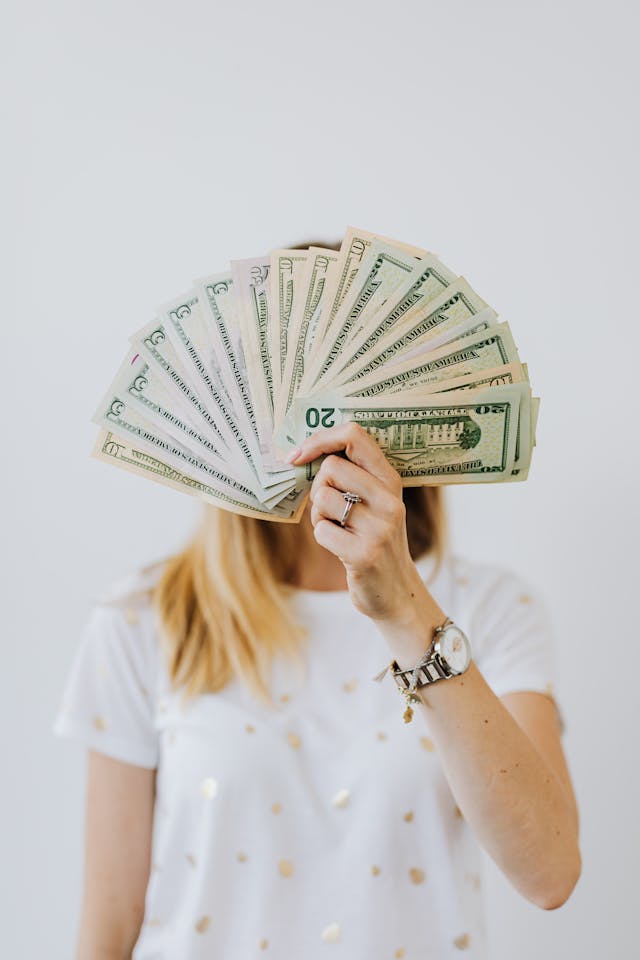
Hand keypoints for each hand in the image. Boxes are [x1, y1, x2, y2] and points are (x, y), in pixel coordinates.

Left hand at [287, 422, 440, 632]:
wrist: (396, 591)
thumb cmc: (373, 539)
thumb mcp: (375, 502)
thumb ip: (353, 476)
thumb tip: (302, 452)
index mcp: (390, 480)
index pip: (354, 436)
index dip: (319, 439)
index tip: (298, 455)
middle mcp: (389, 499)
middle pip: (330, 467)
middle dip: (318, 488)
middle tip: (330, 510)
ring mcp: (379, 527)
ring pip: (322, 498)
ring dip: (318, 516)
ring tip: (338, 529)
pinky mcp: (364, 554)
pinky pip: (321, 531)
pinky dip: (322, 538)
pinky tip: (341, 548)